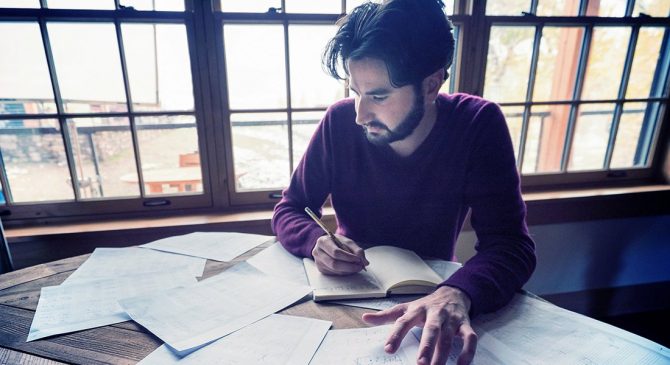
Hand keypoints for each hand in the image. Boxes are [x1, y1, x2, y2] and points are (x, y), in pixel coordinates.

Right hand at [311, 234, 368, 274]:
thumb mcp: (347, 242)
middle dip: (349, 266)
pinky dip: (344, 272)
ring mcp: (318, 262)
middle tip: (360, 266)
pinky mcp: (321, 269)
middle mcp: (317, 252)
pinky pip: (334, 274)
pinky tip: (348, 268)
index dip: (348, 257)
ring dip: (348, 270)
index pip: (336, 252)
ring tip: (356, 267)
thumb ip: (357, 250)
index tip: (358, 259)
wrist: (327, 244)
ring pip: (335, 270)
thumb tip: (364, 262)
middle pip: (334, 263)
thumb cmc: (337, 242)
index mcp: (323, 241)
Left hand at [362, 286, 476, 364]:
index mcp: (417, 310)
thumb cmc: (426, 305)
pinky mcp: (465, 325)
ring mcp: (451, 320)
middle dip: (426, 347)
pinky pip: (470, 338)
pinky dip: (468, 352)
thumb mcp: (405, 308)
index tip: (388, 350)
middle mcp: (435, 314)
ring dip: (443, 354)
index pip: (404, 321)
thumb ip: (386, 316)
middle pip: (431, 330)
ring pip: (449, 337)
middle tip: (420, 364)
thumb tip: (365, 319)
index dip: (396, 335)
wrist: (452, 293)